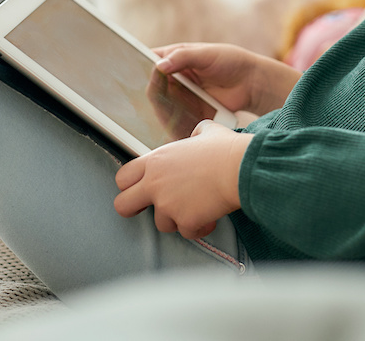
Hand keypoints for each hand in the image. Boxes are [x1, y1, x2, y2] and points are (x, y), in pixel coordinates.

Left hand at [113, 121, 252, 238]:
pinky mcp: (185, 221)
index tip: (141, 189)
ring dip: (178, 219)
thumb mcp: (206, 130)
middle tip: (153, 208)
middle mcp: (156, 184)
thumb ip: (194, 134)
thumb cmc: (227, 149)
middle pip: (122, 206)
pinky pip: (188, 232)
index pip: (122, 177)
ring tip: (197, 207)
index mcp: (156, 161)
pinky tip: (210, 216)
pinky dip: (199, 227)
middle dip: (135, 210)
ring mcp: (168, 205)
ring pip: (161, 224)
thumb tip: (197, 136)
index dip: (129, 185)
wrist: (242, 168)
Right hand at [152, 42, 300, 116]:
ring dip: (161, 106)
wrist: (251, 83)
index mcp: (175, 57)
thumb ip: (182, 57)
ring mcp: (181, 94)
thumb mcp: (206, 54)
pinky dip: (171, 118)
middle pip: (153, 85)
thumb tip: (159, 66)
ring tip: (166, 106)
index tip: (137, 72)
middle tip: (158, 92)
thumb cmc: (229, 60)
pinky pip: (174, 116)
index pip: (151, 61)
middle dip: (153, 89)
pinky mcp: (189, 110)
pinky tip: (171, 119)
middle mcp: (174, 76)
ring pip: (161, 102)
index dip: (141, 65)